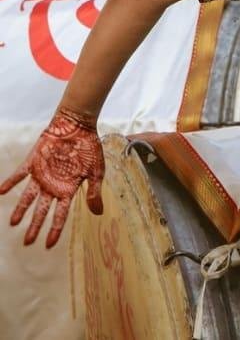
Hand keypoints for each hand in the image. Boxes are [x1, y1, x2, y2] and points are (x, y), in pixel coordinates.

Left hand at [0, 108, 103, 247]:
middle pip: (42, 210)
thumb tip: (98, 213)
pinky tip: (1, 192)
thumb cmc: (90, 148)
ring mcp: (42, 175)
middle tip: (27, 243)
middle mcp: (53, 185)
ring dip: (21, 209)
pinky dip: (10, 183)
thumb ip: (94, 192)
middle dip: (35, 226)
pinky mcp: (33, 163)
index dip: (55, 230)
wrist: (78, 126)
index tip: (49, 246)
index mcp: (68, 189)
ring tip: (13, 223)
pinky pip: (19, 175)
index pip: (60, 214)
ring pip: (29, 197)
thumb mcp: (96, 171)